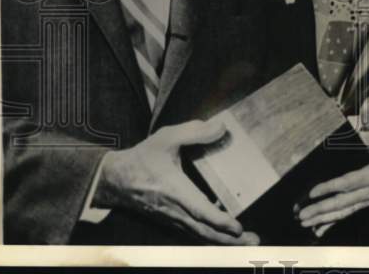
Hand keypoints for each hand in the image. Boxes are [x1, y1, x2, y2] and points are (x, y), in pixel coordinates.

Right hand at [96, 119, 258, 244]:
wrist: (115, 180)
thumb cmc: (143, 158)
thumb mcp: (167, 137)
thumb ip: (194, 132)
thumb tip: (221, 128)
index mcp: (175, 190)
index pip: (199, 211)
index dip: (219, 221)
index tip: (237, 228)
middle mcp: (174, 209)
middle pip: (204, 231)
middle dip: (229, 239)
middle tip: (253, 241)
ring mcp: (172, 218)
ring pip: (199, 235)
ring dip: (222, 241)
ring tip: (246, 241)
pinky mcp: (171, 220)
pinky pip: (193, 232)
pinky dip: (210, 236)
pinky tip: (225, 234)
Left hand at [295, 128, 368, 230]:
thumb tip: (361, 132)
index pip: (348, 184)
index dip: (329, 188)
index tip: (312, 193)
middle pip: (342, 203)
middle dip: (321, 210)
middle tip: (301, 215)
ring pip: (343, 212)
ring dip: (323, 219)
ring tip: (305, 222)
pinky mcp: (367, 203)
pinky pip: (348, 214)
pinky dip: (333, 222)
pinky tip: (320, 228)